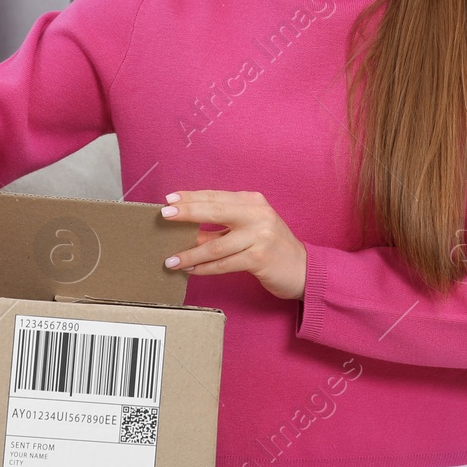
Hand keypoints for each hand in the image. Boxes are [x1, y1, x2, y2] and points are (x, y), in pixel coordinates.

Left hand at [160, 190, 306, 300]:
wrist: (302, 268)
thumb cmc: (270, 246)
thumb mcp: (250, 228)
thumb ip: (223, 227)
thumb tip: (187, 231)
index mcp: (253, 201)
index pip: (216, 196)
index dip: (191, 197)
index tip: (169, 200)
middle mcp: (258, 214)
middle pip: (214, 211)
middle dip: (187, 214)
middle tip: (164, 216)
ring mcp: (260, 236)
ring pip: (216, 245)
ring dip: (190, 253)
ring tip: (171, 260)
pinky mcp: (259, 258)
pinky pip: (224, 264)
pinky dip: (205, 268)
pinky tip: (192, 270)